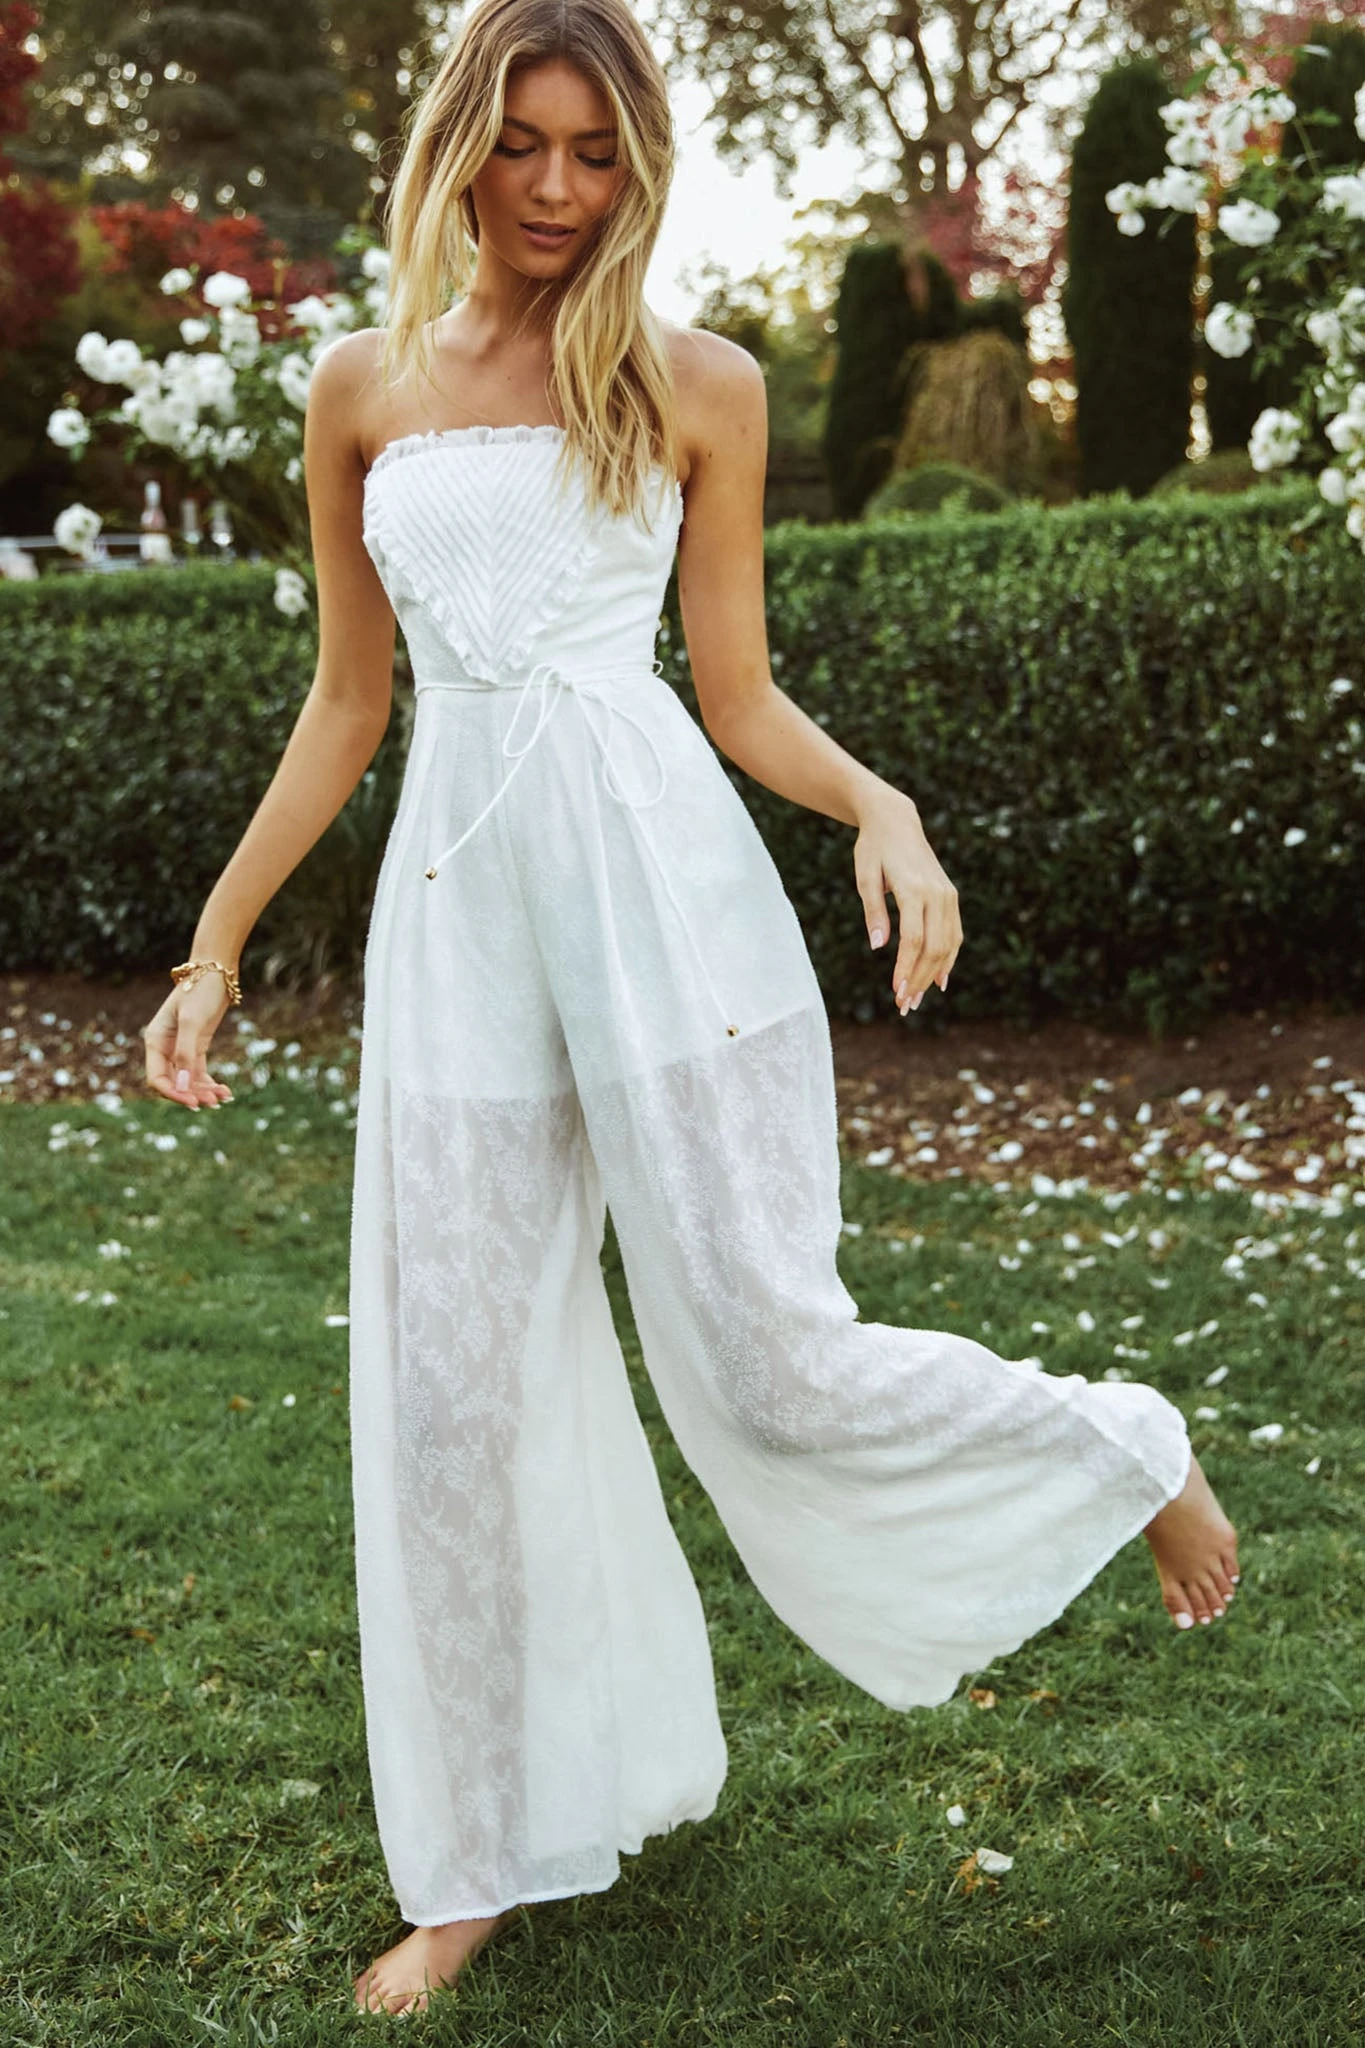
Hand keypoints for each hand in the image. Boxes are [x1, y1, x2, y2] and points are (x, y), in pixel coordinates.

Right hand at [142, 973, 236, 1109]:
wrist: (216, 973)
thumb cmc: (200, 991)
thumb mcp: (192, 1021)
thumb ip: (186, 1053)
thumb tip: (183, 1085)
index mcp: (155, 1041)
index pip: (157, 1078)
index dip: (172, 1093)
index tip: (192, 1101)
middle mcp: (165, 1048)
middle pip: (174, 1083)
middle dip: (191, 1094)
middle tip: (213, 1103)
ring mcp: (180, 1049)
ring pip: (188, 1080)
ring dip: (203, 1092)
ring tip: (223, 1098)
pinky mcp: (197, 1047)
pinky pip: (199, 1073)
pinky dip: (210, 1083)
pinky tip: (225, 1092)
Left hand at [854, 790, 961, 1014]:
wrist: (896, 821)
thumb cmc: (873, 849)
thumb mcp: (865, 877)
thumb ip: (874, 912)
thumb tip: (878, 947)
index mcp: (914, 889)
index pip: (914, 938)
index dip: (906, 967)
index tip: (896, 991)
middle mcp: (937, 894)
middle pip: (934, 947)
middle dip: (919, 978)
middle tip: (904, 1005)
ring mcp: (948, 895)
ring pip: (948, 944)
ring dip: (933, 974)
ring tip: (916, 999)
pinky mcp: (951, 897)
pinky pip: (954, 934)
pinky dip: (948, 959)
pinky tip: (939, 980)